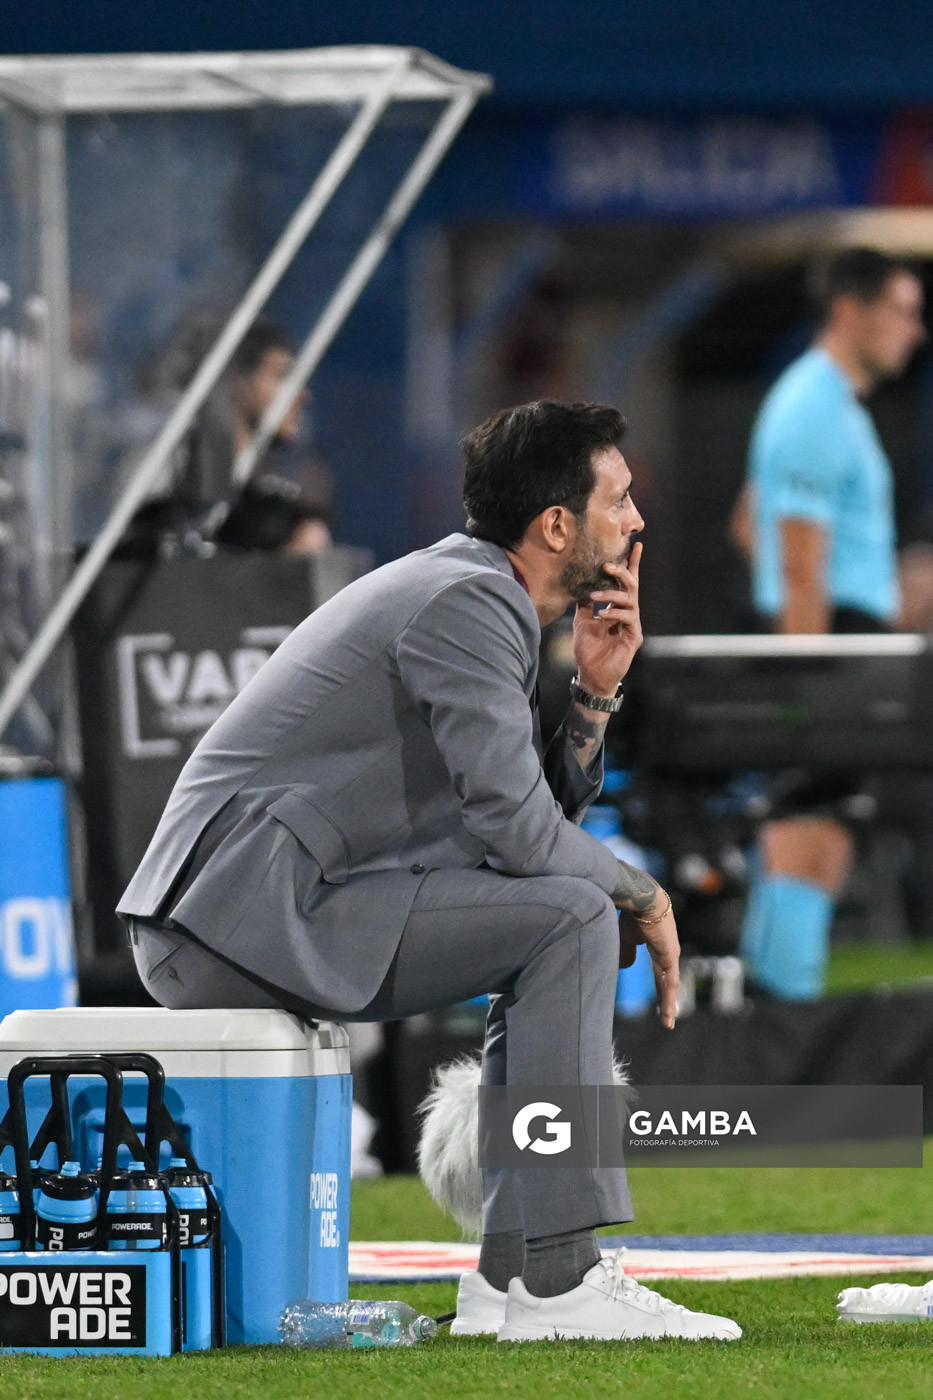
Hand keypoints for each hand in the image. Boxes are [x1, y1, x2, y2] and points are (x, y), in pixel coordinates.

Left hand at [572, 541, 643, 696]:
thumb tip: (582, 584)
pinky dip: (614, 614)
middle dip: (622, 572)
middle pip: (631, 586)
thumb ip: (585, 603)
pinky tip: (602, 615)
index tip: (636, 545)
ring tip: (595, 596)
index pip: (625, 583)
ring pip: (630, 600)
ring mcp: (632, 624)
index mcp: (617, 607)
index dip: (631, 564)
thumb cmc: (588, 650)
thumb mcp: (582, 621)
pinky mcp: (634, 637)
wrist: (591, 675)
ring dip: (611, 595)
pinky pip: (628, 619)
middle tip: (607, 565)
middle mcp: (627, 613)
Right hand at [619, 899, 679, 1030]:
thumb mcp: (626, 936)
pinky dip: (669, 997)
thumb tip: (625, 966)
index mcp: (658, 947)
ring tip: (668, 1022)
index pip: (660, 973)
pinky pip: (670, 981)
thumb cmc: (633, 912)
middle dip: (666, 1001)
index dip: (659, 989)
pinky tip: (667, 1010)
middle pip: (667, 982)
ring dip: (668, 1004)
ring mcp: (671, 954)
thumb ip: (626, 952)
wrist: (641, 898)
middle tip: (666, 1019)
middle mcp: (668, 952)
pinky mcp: (670, 955)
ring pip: (670, 985)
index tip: (660, 1003)